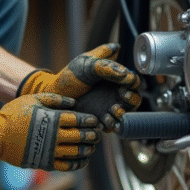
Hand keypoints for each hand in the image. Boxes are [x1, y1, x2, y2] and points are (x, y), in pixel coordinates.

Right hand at [0, 93, 100, 170]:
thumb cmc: (13, 114)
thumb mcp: (32, 99)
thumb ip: (54, 99)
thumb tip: (73, 103)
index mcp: (53, 119)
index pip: (79, 120)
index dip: (89, 121)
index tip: (95, 122)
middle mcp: (54, 136)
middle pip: (81, 136)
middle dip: (92, 135)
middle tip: (98, 135)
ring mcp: (50, 150)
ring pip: (76, 152)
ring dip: (87, 149)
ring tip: (92, 147)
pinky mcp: (45, 162)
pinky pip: (67, 166)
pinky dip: (77, 164)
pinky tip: (82, 160)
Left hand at [19, 43, 140, 130]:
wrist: (54, 94)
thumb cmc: (70, 76)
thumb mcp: (85, 63)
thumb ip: (105, 65)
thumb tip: (124, 71)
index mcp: (114, 77)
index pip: (133, 80)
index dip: (133, 83)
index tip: (125, 85)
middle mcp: (114, 93)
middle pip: (134, 98)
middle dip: (132, 100)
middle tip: (122, 97)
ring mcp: (108, 107)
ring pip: (126, 114)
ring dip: (123, 113)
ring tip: (113, 110)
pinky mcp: (101, 120)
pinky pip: (113, 126)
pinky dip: (112, 124)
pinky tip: (104, 120)